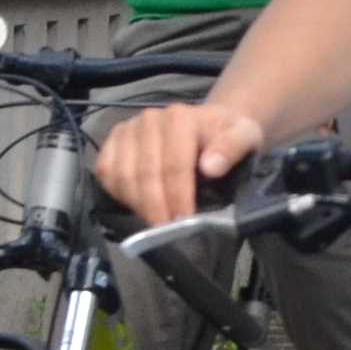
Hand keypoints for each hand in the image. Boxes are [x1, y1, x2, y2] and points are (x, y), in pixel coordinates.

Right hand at [95, 99, 266, 227]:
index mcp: (179, 117)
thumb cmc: (224, 136)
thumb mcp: (244, 137)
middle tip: (167, 232)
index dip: (178, 197)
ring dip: (138, 205)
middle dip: (156, 208)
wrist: (206, 125)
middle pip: (145, 174)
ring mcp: (127, 129)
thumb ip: (232, 147)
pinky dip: (120, 195)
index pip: (174, 165)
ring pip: (122, 176)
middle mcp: (148, 119)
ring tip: (156, 222)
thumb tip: (210, 167)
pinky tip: (138, 207)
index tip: (183, 222)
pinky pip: (106, 174)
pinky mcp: (112, 141)